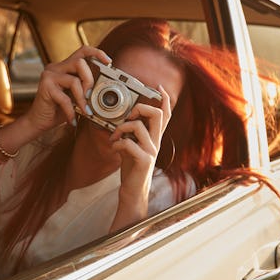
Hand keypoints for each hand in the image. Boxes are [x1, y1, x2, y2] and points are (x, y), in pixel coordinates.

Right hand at [23, 46, 110, 133]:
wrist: (39, 122)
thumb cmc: (59, 109)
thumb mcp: (76, 97)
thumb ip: (86, 90)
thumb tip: (105, 91)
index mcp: (65, 67)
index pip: (82, 51)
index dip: (97, 53)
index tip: (109, 62)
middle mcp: (56, 67)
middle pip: (80, 63)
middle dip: (90, 80)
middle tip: (91, 96)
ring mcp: (49, 75)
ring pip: (74, 80)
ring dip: (82, 99)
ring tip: (85, 111)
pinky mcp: (45, 86)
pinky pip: (65, 98)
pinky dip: (71, 112)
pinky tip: (73, 120)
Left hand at [109, 85, 171, 206]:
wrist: (133, 192)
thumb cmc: (131, 168)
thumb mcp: (132, 146)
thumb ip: (132, 133)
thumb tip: (123, 120)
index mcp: (154, 137)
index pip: (165, 114)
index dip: (164, 99)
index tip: (159, 88)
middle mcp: (156, 142)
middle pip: (158, 115)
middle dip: (141, 108)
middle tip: (130, 114)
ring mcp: (151, 151)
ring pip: (139, 127)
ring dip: (121, 128)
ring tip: (114, 136)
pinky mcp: (144, 161)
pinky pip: (128, 144)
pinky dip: (117, 143)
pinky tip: (114, 148)